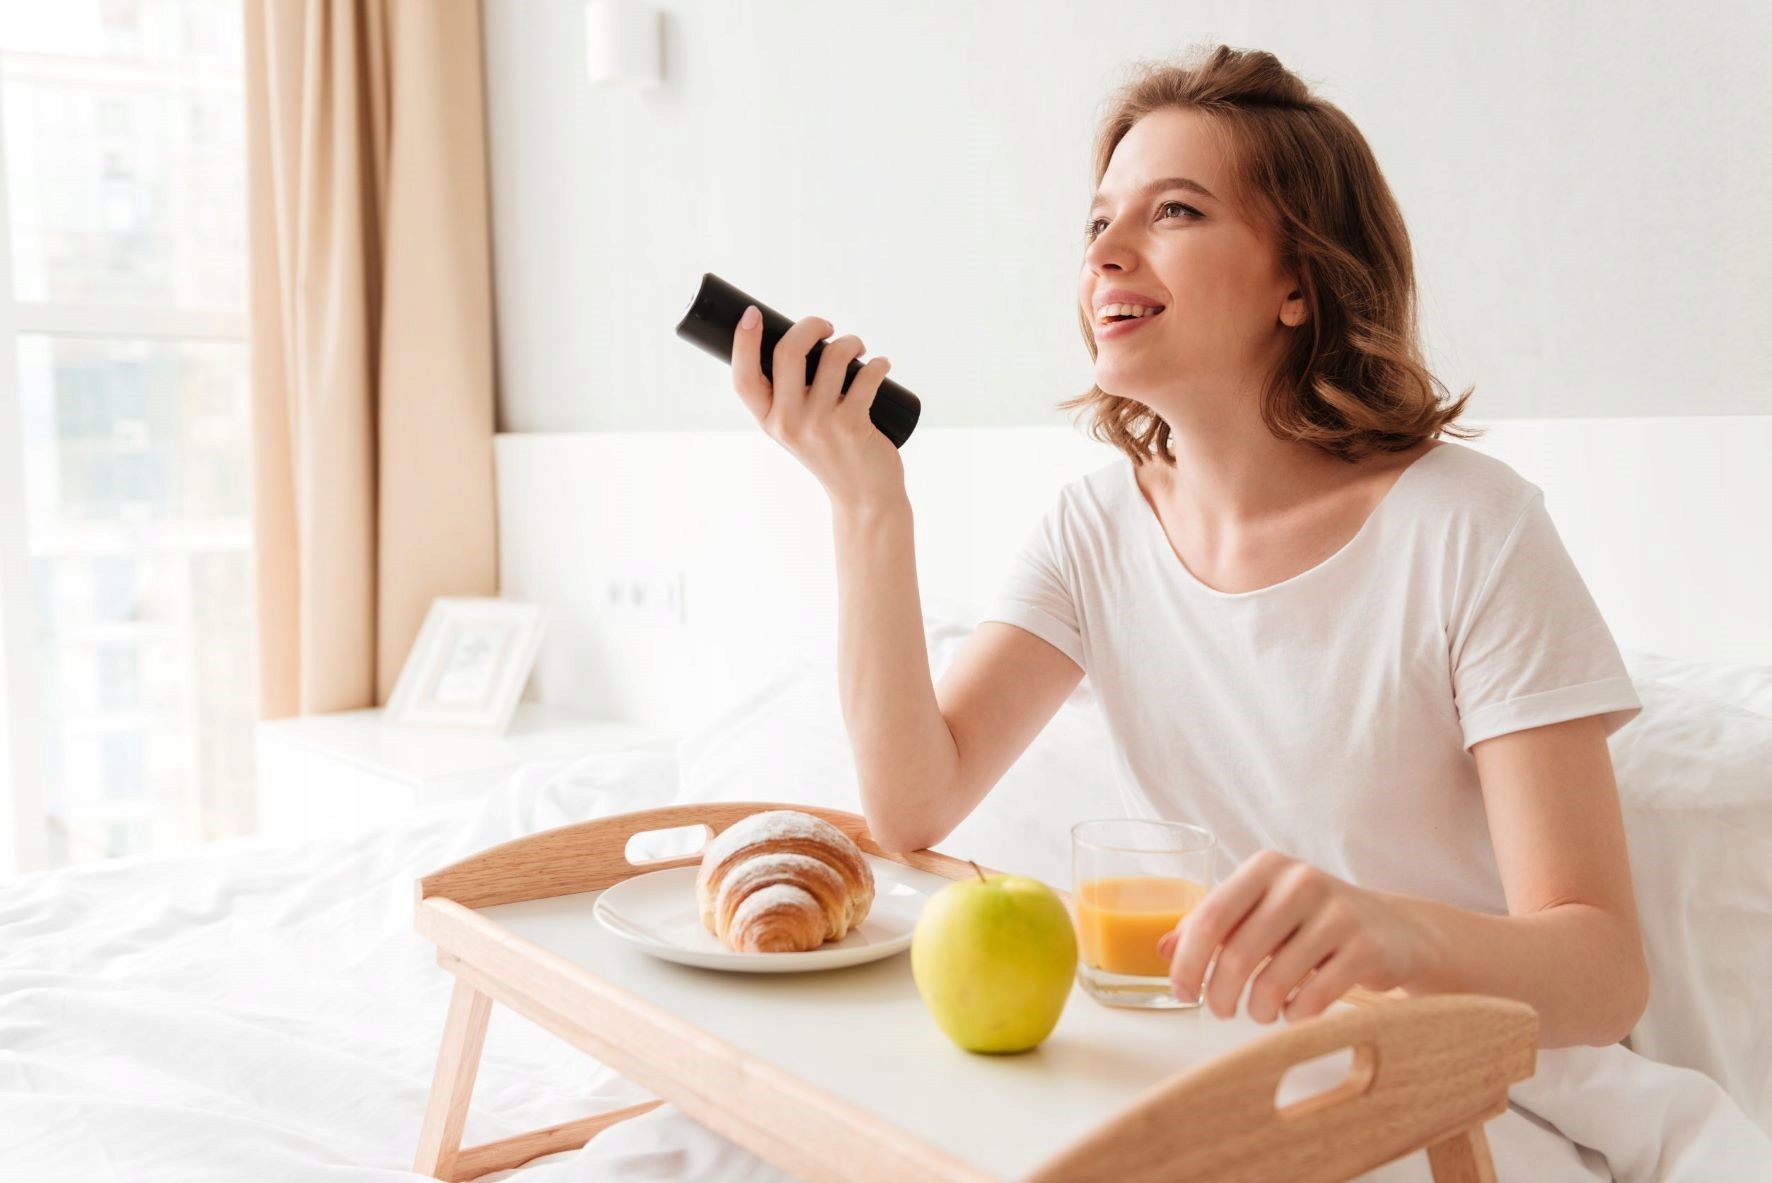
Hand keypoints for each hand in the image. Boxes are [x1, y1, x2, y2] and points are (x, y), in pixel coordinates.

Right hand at [730, 307, 905, 510]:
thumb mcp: (797, 430)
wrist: (865, 496)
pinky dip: (879, 364)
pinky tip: (882, 365)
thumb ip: (789, 396)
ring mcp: (820, 425)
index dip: (742, 341)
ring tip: (858, 348)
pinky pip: (867, 375)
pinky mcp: (852, 425)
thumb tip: (799, 341)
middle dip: (810, 326)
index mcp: (769, 421)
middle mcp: (789, 423)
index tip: (752, 314)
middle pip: (787, 353)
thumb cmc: (832, 453)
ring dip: (850, 341)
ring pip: (833, 357)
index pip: (742, 379)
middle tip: (827, 328)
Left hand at [1157, 851, 1425, 1023]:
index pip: (1210, 917)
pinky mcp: (1366, 948)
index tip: (1183, 992)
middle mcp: (1300, 882)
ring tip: (1260, 1011)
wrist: (1393, 931)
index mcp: (1265, 867)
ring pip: (1274, 980)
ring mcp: (1337, 913)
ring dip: (1258, 1010)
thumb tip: (1164, 949)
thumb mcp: (1260, 911)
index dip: (1188, 961)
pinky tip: (1294, 1010)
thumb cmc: (1309, 922)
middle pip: (1237, 954)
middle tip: (1220, 1010)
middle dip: (1219, 994)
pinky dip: (1295, 1014)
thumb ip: (1212, 927)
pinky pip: (1314, 997)